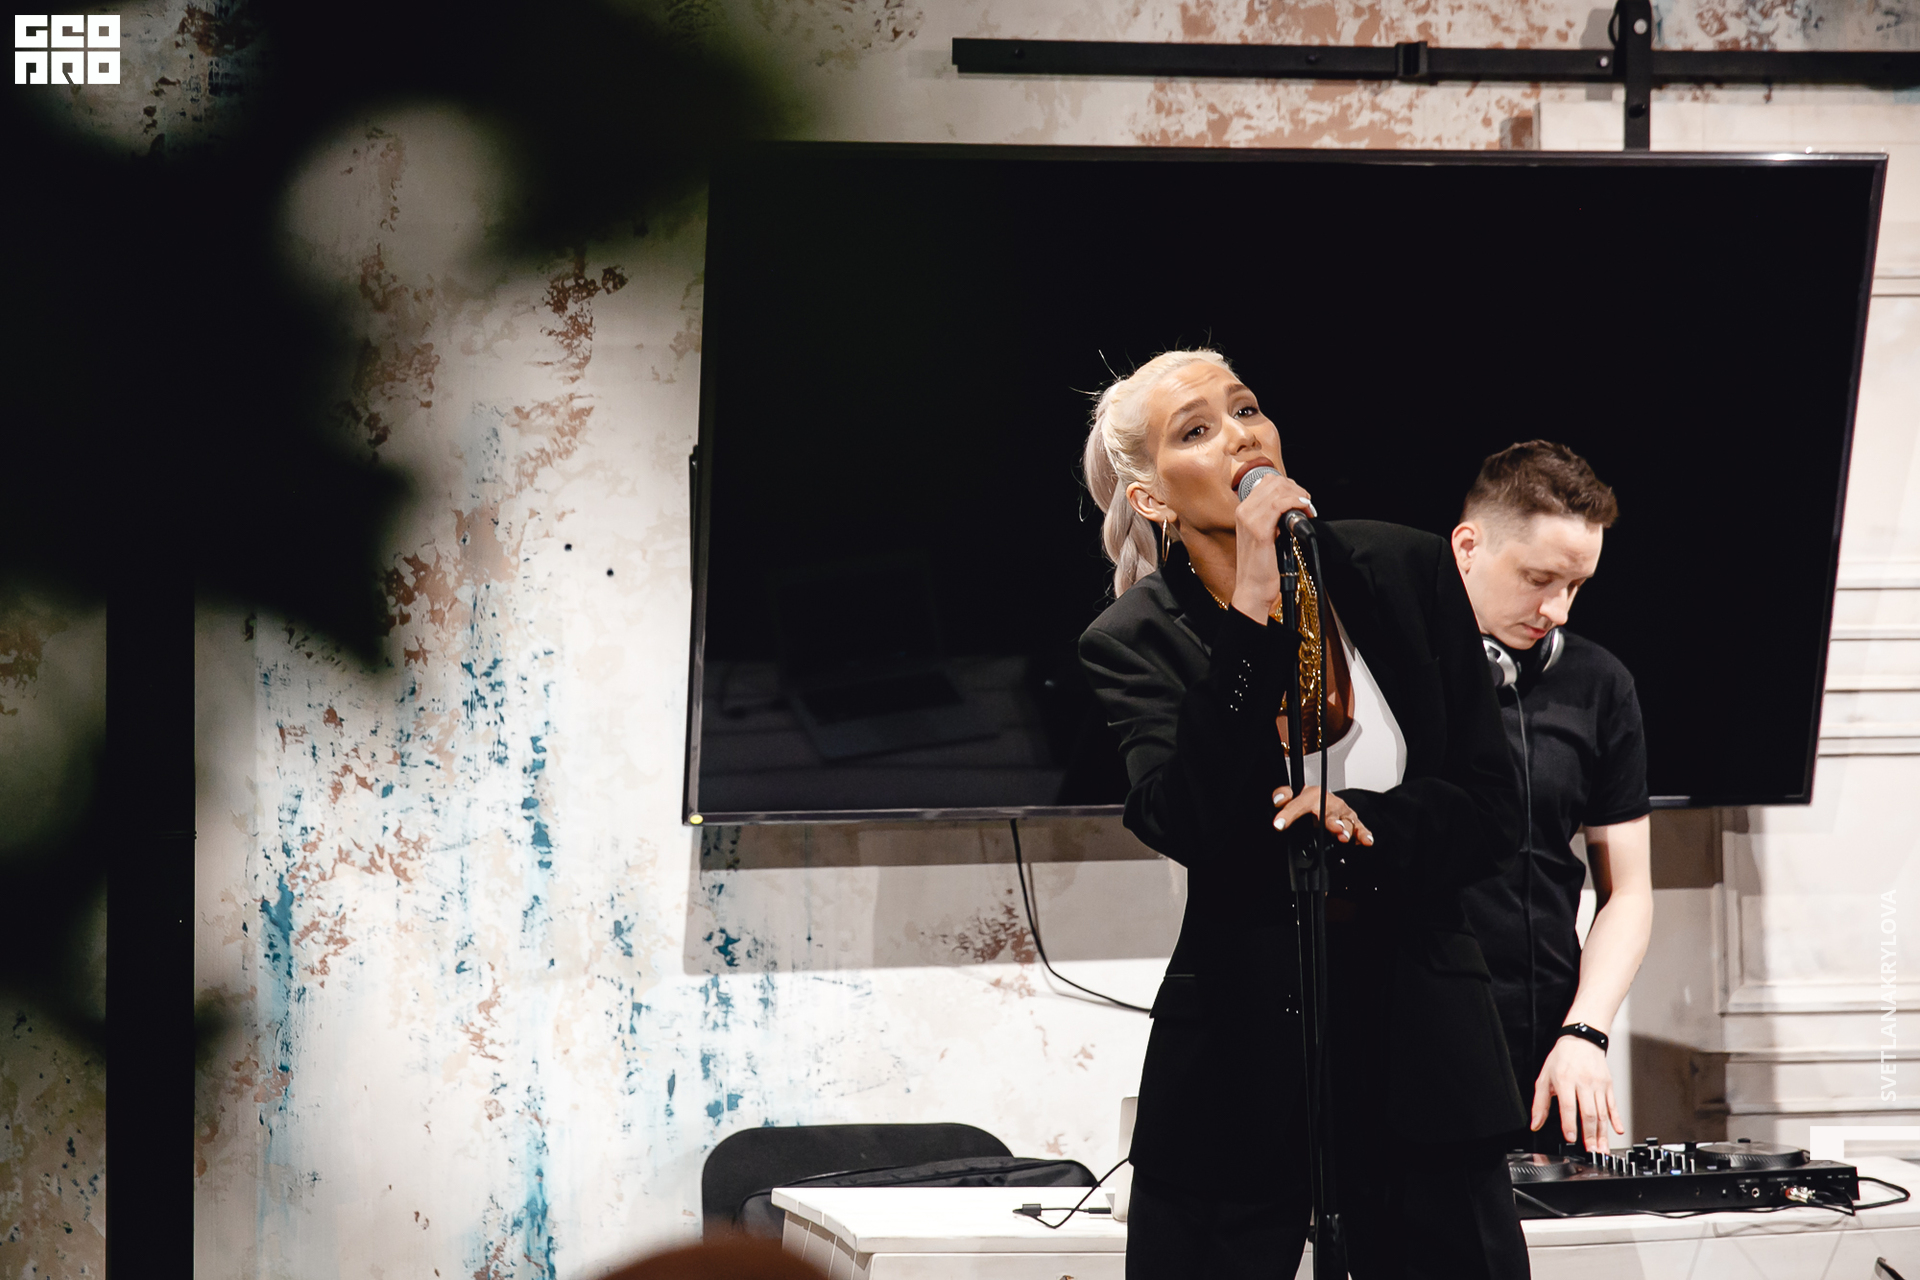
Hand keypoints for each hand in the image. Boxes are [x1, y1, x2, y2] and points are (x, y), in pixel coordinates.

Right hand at [1231, 472, 1315, 620]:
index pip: (1267, 482)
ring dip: (1299, 496)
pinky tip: (1305, 512)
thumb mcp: (1266, 536)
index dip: (1289, 486)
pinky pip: (1280, 504)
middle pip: (1274, 482)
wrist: (1252, 590)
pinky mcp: (1259, 530)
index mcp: (1243, 511)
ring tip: (1308, 509)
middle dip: (1296, 489)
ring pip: (1278, 490)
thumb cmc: (1261, 567)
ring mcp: (1249, 519)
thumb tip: (1292, 506)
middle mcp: (1243, 511)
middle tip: (1307, 504)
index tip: (1301, 499)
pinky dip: (1296, 503)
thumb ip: (1273, 519)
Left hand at [1271, 786, 1372, 844]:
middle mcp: (1330, 803)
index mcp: (1312, 795)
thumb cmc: (1312, 799)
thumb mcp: (1295, 795)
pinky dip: (1363, 834)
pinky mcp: (1353, 822)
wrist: (1327, 800)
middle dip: (1331, 820)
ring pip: (1346, 820)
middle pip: (1330, 811)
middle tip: (1331, 827)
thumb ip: (1283, 795)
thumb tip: (1278, 800)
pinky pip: (1360, 828)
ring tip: (1343, 836)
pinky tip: (1365, 841)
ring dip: (1346, 828)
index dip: (1288, 814)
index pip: (1297, 803)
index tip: (1279, 824)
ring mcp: (1342, 813)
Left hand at [1531, 1035, 1622, 1152]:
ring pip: (1602, 1112)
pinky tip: (1617, 1130)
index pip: (1568, 1105)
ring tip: (1602, 1148)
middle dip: (1590, 1134)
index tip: (1571, 1138)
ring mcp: (1598, 1084)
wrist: (1582, 1039)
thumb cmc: (1562, 1058)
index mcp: (1565, 1080)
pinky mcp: (1608, 1085)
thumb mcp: (1544, 1078)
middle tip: (1591, 1151)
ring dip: (1603, 1133)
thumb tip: (1535, 1124)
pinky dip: (1616, 1119)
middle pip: (1588, 1112)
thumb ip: (1539, 1103)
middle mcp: (1583, 1082)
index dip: (1570, 1123)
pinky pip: (1613, 1105)